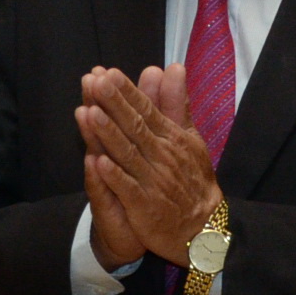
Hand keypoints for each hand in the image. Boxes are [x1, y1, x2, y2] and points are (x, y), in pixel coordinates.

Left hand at [75, 65, 219, 267]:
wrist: (203, 226)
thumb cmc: (192, 179)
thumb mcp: (189, 137)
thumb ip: (176, 103)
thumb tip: (174, 67)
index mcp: (169, 137)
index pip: (146, 110)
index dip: (127, 92)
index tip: (108, 73)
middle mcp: (161, 156)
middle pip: (134, 127)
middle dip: (115, 104)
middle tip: (96, 82)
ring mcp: (152, 181)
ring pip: (128, 154)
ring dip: (109, 134)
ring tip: (92, 113)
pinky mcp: (145, 206)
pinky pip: (128, 188)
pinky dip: (114, 176)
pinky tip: (98, 162)